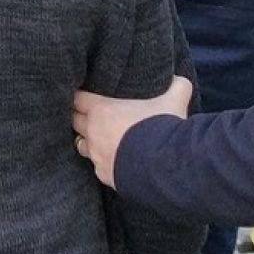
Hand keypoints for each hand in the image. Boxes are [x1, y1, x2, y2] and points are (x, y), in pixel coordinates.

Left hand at [72, 78, 192, 188]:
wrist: (166, 165)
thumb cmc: (163, 126)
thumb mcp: (174, 99)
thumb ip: (175, 85)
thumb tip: (179, 79)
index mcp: (101, 110)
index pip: (78, 98)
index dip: (80, 97)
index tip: (84, 96)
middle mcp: (92, 132)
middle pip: (75, 121)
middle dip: (81, 117)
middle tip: (90, 116)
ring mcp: (96, 155)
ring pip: (82, 145)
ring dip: (88, 141)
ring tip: (100, 139)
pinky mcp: (104, 174)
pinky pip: (98, 166)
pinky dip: (104, 163)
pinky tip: (114, 161)